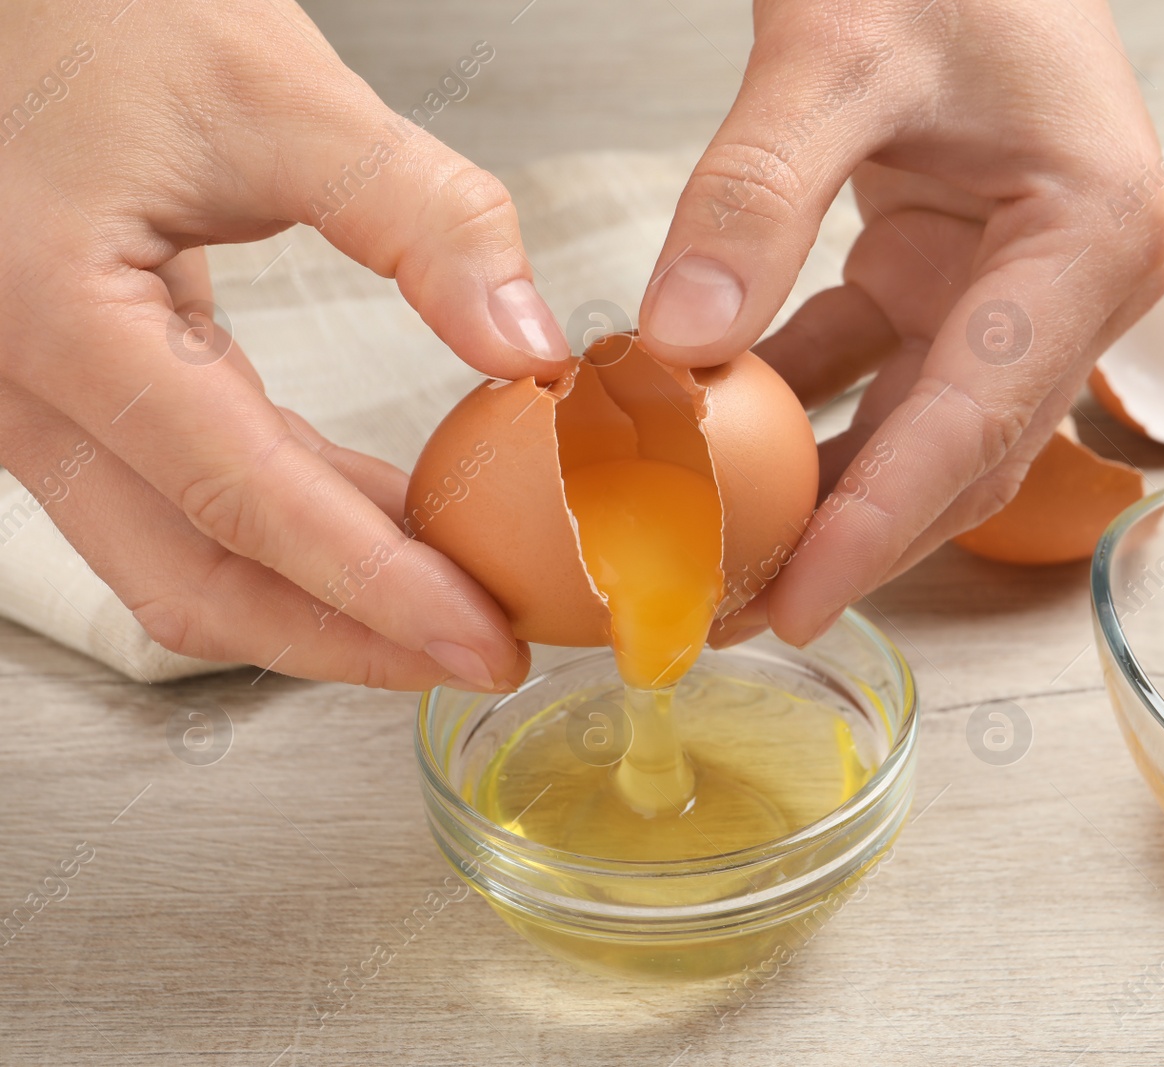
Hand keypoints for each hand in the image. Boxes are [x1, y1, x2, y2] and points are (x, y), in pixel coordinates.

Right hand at [0, 0, 571, 689]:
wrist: (21, 3)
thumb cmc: (112, 17)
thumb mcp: (283, 95)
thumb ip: (421, 218)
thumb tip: (528, 347)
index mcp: (62, 319)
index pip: (244, 499)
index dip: (375, 586)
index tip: (482, 640)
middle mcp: (26, 389)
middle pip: (196, 580)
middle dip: (348, 637)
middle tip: (478, 658)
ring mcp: (42, 406)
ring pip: (180, 565)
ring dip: (321, 604)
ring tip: (451, 616)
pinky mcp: (80, 397)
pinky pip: (185, 507)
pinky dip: (291, 539)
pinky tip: (390, 533)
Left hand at [638, 0, 1163, 646]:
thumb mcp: (839, 49)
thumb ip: (756, 193)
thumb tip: (679, 340)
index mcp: (1089, 241)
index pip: (977, 420)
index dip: (882, 523)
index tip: (799, 602)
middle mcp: (1070, 286)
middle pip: (956, 457)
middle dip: (847, 541)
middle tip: (737, 612)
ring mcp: (1013, 290)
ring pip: (913, 431)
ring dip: (817, 492)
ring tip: (718, 556)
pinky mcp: (952, 278)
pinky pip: (871, 368)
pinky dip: (795, 405)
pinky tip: (710, 439)